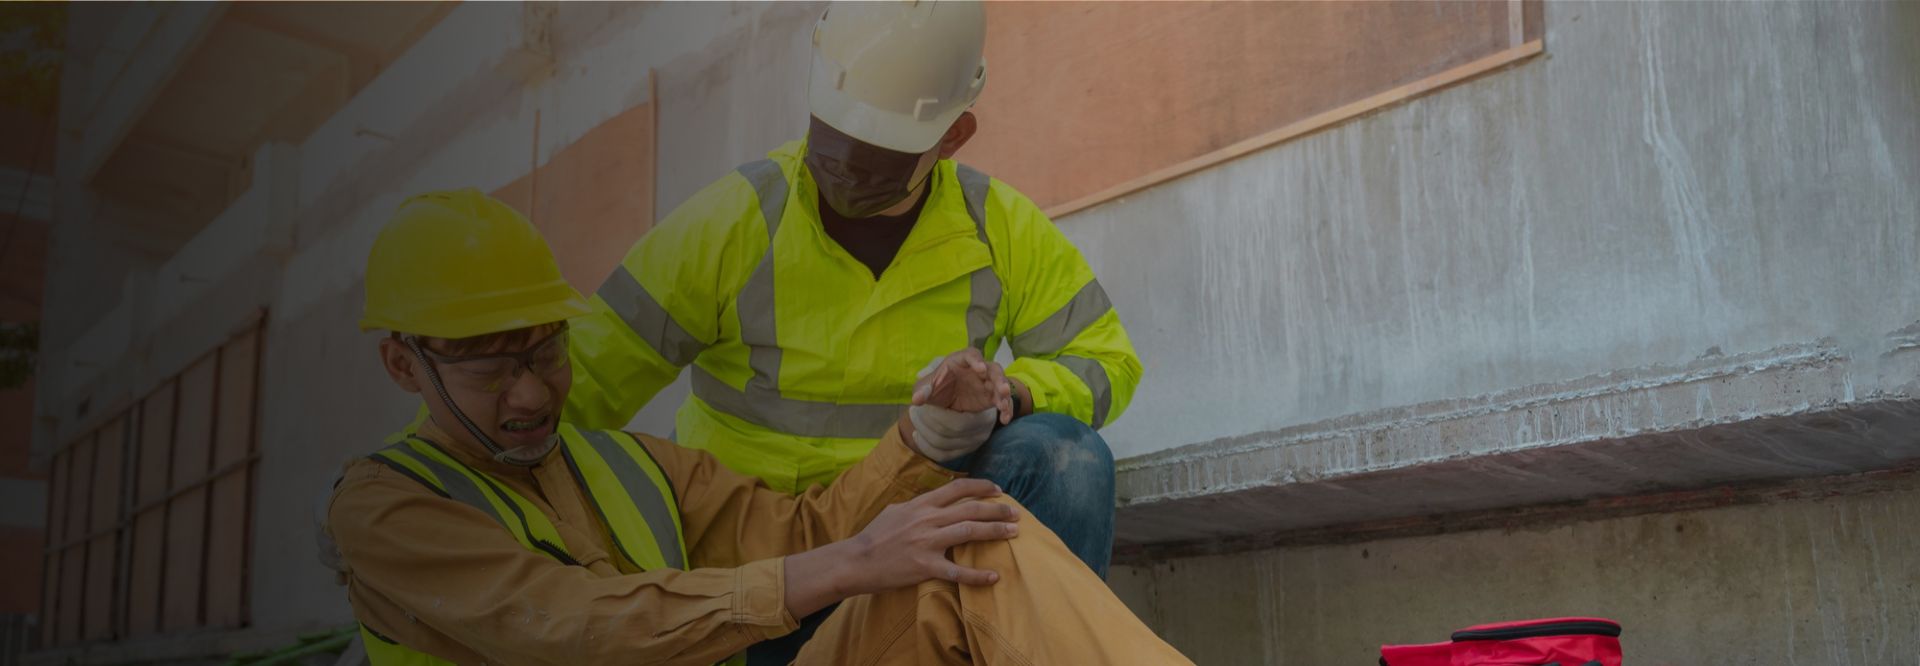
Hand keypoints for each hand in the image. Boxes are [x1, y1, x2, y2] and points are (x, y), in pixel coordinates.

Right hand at [842, 479, 1017, 590]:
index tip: (998, 490)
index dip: (981, 486)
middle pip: (970, 509)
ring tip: (1014, 532)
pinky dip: (977, 575)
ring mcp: (927, 543)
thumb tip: (932, 500)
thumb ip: (917, 505)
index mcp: (921, 505)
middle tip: (1016, 513)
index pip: (957, 488)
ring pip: (969, 532)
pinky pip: (956, 571)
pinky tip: (993, 576)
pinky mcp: (924, 567)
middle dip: (997, 509)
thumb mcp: (894, 511)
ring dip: (995, 531)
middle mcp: (927, 520)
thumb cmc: (874, 536)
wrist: (856, 560)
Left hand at [912, 348, 1013, 420]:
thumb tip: (916, 400)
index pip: (971, 355)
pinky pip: (1002, 400)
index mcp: (960, 361)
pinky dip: (1005, 408)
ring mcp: (986, 382)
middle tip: (1002, 389)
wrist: (943, 399)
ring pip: (1001, 382)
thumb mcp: (926, 388)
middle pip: (992, 368)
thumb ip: (923, 391)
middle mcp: (977, 369)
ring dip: (1005, 393)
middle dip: (998, 378)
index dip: (976, 361)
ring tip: (1004, 406)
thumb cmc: (935, 387)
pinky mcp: (991, 396)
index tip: (980, 369)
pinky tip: (1005, 419)